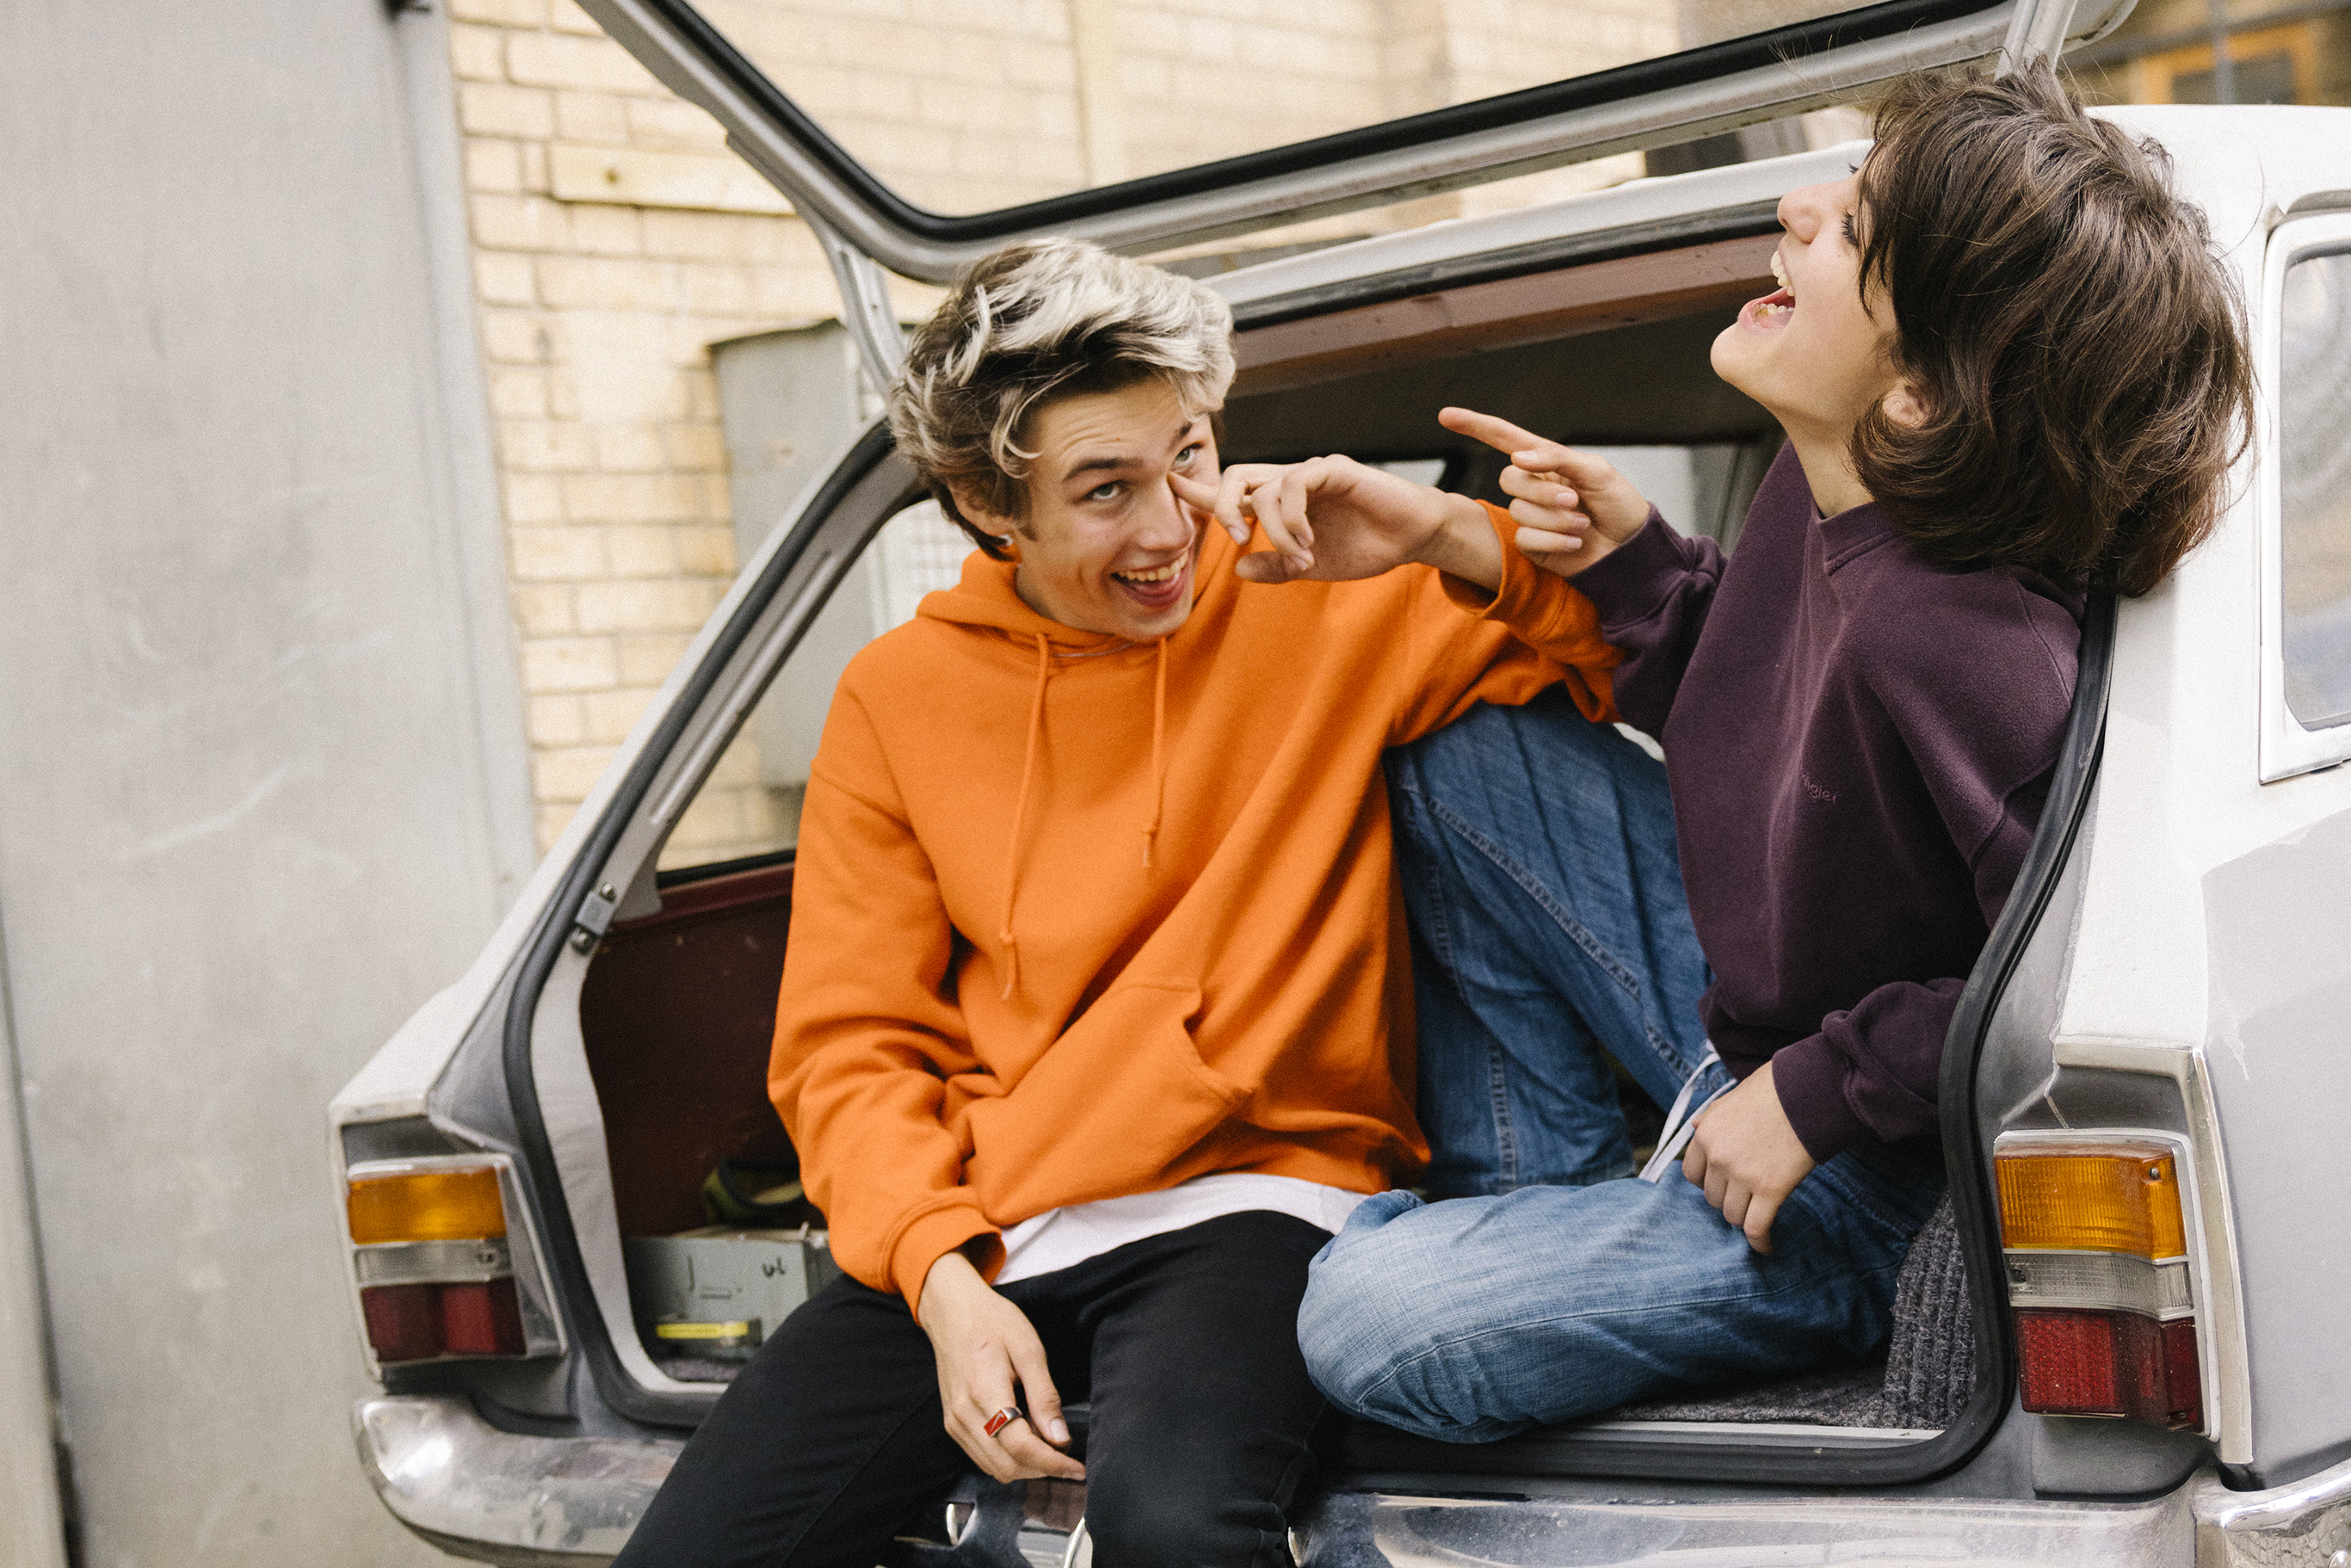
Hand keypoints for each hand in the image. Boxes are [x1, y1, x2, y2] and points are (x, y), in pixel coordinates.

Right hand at [916, 1250, 1084, 1481]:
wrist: (953, 1312)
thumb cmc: (992, 1322)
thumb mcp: (1029, 1350)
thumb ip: (1045, 1396)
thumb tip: (1060, 1437)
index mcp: (984, 1392)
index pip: (1020, 1446)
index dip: (1052, 1462)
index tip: (1076, 1467)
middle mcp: (964, 1415)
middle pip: (1007, 1465)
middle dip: (1042, 1468)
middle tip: (1068, 1456)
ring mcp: (955, 1422)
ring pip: (994, 1468)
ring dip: (1026, 1467)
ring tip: (1049, 1447)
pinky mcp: (953, 1424)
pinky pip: (982, 1457)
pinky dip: (1008, 1458)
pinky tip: (1026, 1439)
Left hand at [1169, 457, 1500, 592]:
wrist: (1413, 537)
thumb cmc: (1365, 546)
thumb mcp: (1313, 567)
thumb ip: (1277, 568)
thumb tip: (1240, 571)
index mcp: (1280, 503)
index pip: (1231, 492)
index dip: (1198, 492)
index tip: (1168, 486)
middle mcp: (1290, 481)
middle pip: (1234, 476)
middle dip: (1220, 505)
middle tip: (1234, 540)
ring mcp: (1310, 473)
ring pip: (1265, 487)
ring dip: (1274, 530)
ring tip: (1300, 557)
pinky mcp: (1333, 468)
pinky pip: (1295, 484)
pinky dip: (1292, 517)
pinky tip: (1308, 541)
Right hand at [1439, 408, 1653, 578]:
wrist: (1630, 548)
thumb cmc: (1619, 504)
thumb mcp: (1596, 471)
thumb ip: (1556, 457)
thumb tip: (1516, 457)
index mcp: (1547, 461)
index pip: (1504, 438)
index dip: (1475, 425)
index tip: (1446, 416)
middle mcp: (1533, 486)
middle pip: (1509, 479)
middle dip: (1542, 492)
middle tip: (1574, 500)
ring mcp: (1530, 516)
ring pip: (1518, 512)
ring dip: (1555, 520)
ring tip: (1582, 525)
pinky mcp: (1532, 545)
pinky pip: (1525, 539)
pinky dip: (1553, 542)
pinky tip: (1575, 544)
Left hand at [1681, 1061, 1815, 1254]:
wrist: (1809, 1091)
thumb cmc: (1775, 1089)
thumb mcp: (1732, 1097)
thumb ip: (1712, 1116)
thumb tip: (1697, 1126)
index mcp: (1705, 1133)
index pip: (1692, 1175)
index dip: (1708, 1183)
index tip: (1722, 1186)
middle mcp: (1717, 1156)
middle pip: (1713, 1198)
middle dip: (1729, 1200)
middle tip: (1747, 1198)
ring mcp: (1742, 1174)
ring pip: (1732, 1216)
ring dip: (1744, 1219)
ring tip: (1758, 1217)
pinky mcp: (1770, 1189)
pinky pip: (1756, 1227)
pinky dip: (1760, 1243)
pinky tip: (1767, 1248)